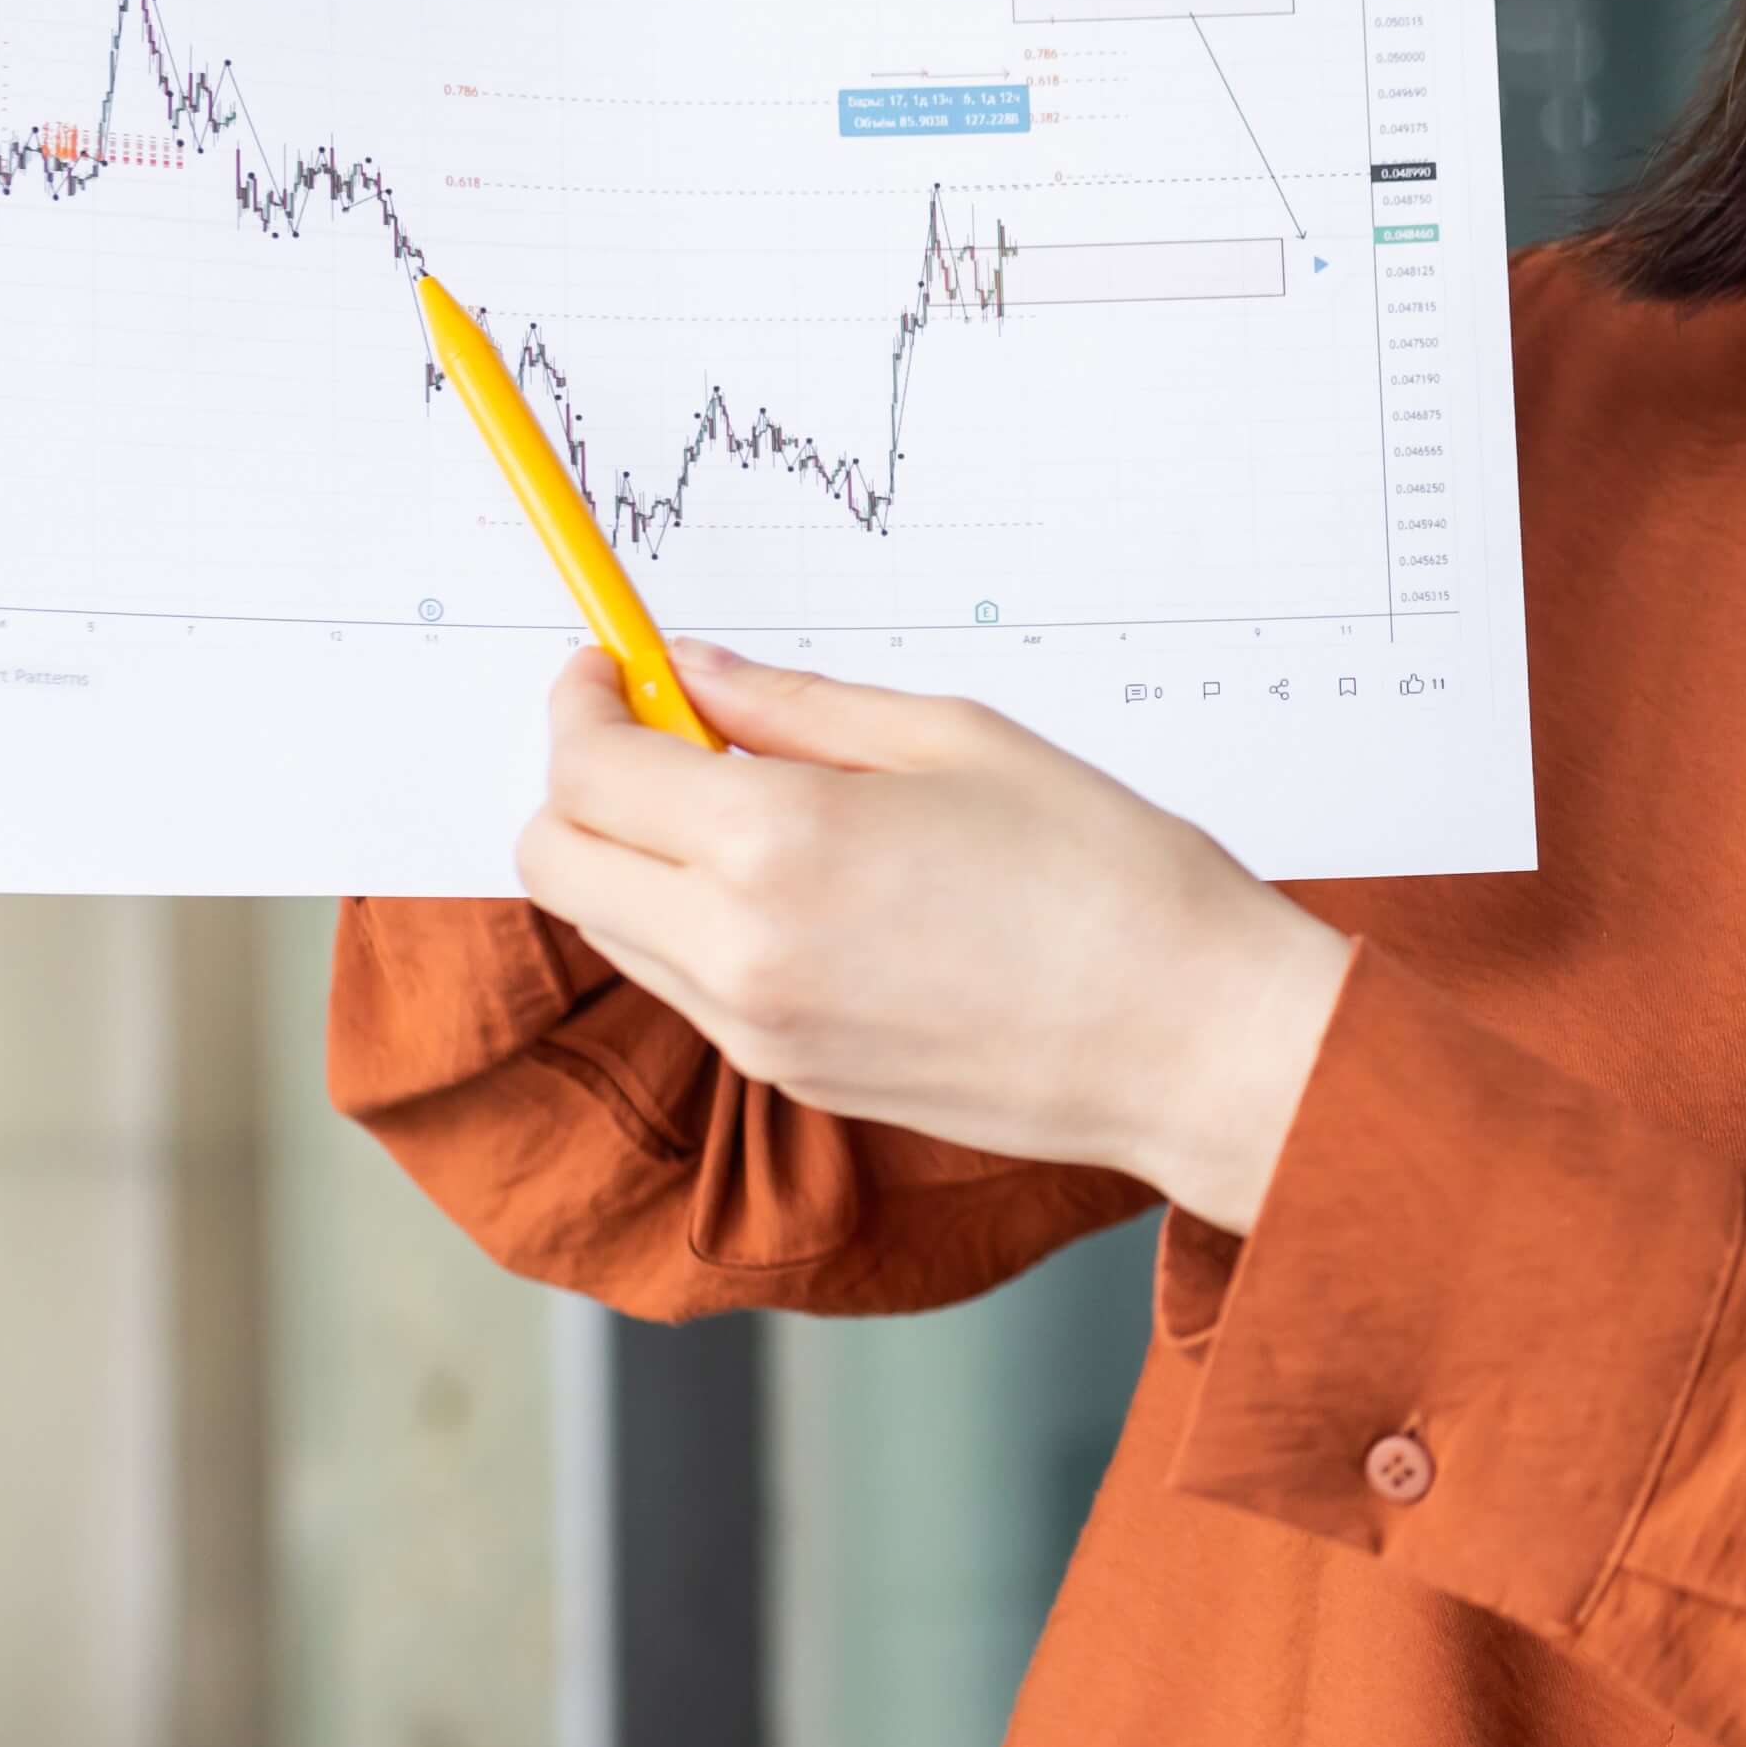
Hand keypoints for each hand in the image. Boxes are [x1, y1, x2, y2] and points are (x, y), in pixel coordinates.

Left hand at [512, 645, 1354, 1232]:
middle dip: (581, 782)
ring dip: (637, 857)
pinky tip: (807, 889)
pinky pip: (688, 985)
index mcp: (775, 843)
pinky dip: (700, 923)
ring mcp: (756, 1029)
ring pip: (611, 928)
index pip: (589, 768)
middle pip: (555, 861)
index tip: (612, 670)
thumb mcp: (955, 738)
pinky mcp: (791, 1076)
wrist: (1191, 1040)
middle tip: (662, 734)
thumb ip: (799, 706)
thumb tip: (695, 675)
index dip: (582, 703)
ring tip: (752, 810)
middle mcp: (738, 949)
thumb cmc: (1107, 875)